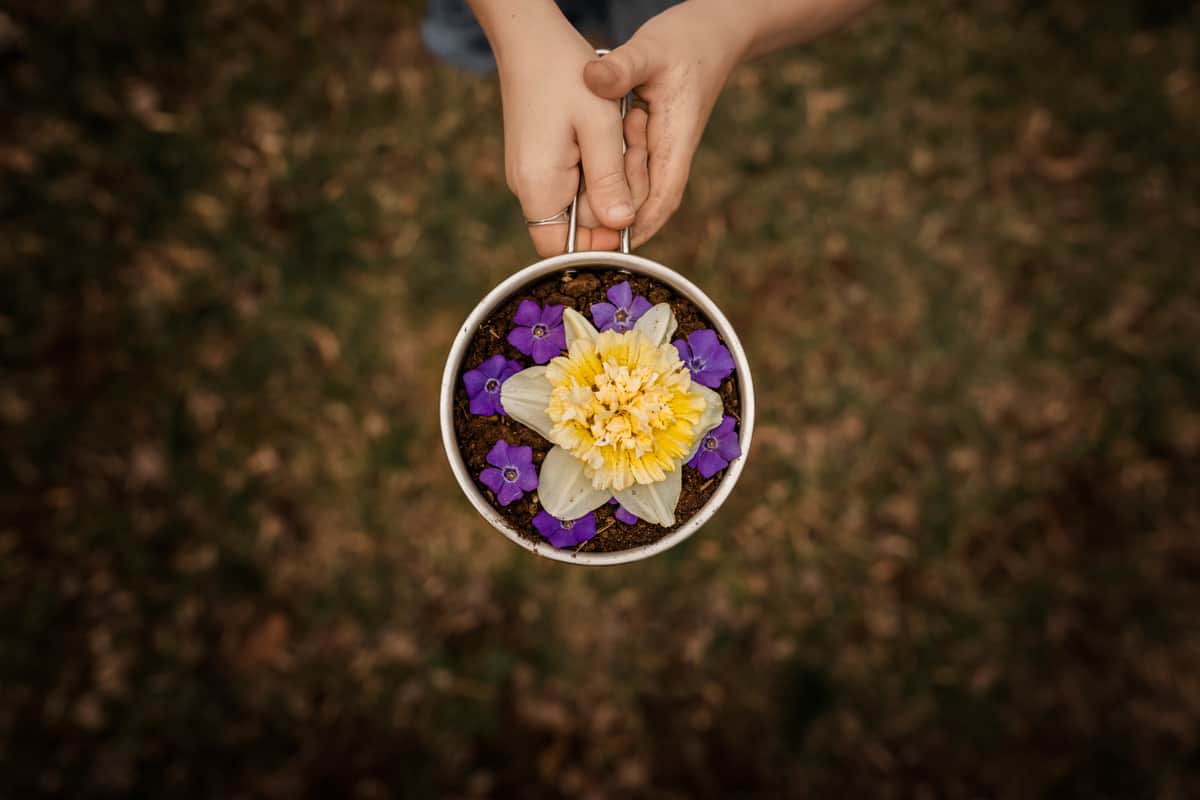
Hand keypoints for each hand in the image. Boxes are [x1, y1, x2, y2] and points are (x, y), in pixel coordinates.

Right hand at [492, 11, 648, 255]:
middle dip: (611, 204)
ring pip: (577, 203)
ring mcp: (531, 175)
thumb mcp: (600, 128)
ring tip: (620, 137)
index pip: (563, 251)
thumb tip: (622, 225)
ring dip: (606, 182)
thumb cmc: (566, 76)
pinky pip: (572, 181)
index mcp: (539, 186)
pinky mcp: (537, 161)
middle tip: (631, 155)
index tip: (628, 212)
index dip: (599, 245)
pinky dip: (596, 167)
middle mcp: (527, 188)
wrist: (530, 38)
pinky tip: (605, 136)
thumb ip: (610, 181)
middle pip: (575, 229)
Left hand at [582, 2, 746, 246]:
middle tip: (579, 236)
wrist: (711, 33)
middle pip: (643, 201)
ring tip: (576, 217)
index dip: (639, 227)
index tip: (612, 248)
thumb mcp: (651, 49)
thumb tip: (592, 77)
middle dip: (613, 220)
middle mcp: (670, 152)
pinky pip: (627, 170)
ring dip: (606, 200)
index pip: (662, 197)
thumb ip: (622, 68)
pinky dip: (606, 180)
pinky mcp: (649, 141)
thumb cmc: (685, 40)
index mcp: (675, 139)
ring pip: (634, 188)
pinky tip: (580, 184)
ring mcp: (661, 149)